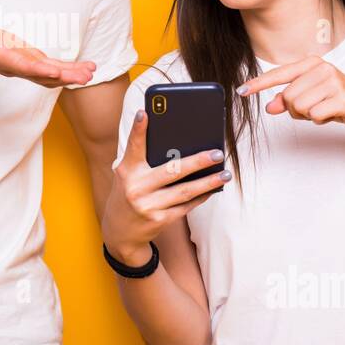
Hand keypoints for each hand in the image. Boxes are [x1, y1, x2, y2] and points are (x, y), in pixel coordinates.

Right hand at [0, 0, 96, 87]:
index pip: (18, 64)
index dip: (36, 69)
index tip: (54, 71)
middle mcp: (12, 65)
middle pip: (40, 75)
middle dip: (62, 76)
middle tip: (85, 76)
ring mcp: (22, 65)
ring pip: (49, 75)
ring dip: (70, 75)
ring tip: (91, 72)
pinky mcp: (30, 61)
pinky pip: (51, 70)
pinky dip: (68, 70)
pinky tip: (85, 68)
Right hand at [101, 107, 229, 258]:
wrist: (120, 232)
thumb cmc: (129, 194)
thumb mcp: (129, 176)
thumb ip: (145, 161)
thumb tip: (180, 146)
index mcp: (126, 171)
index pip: (133, 146)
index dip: (138, 129)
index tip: (144, 112)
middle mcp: (135, 187)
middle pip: (171, 171)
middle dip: (197, 162)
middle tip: (217, 153)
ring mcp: (147, 205)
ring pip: (184, 191)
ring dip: (208, 182)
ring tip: (224, 173)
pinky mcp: (159, 220)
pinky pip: (185, 206)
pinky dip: (200, 196)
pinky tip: (213, 189)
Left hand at [239, 56, 344, 141]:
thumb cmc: (337, 103)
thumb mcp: (310, 99)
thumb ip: (288, 100)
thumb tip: (270, 107)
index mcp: (313, 63)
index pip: (279, 74)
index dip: (258, 84)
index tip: (240, 91)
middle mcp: (323, 68)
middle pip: (287, 96)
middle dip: (295, 110)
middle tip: (313, 110)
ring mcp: (334, 82)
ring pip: (298, 107)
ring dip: (308, 116)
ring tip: (324, 111)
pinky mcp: (343, 98)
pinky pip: (314, 115)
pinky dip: (319, 120)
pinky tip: (333, 115)